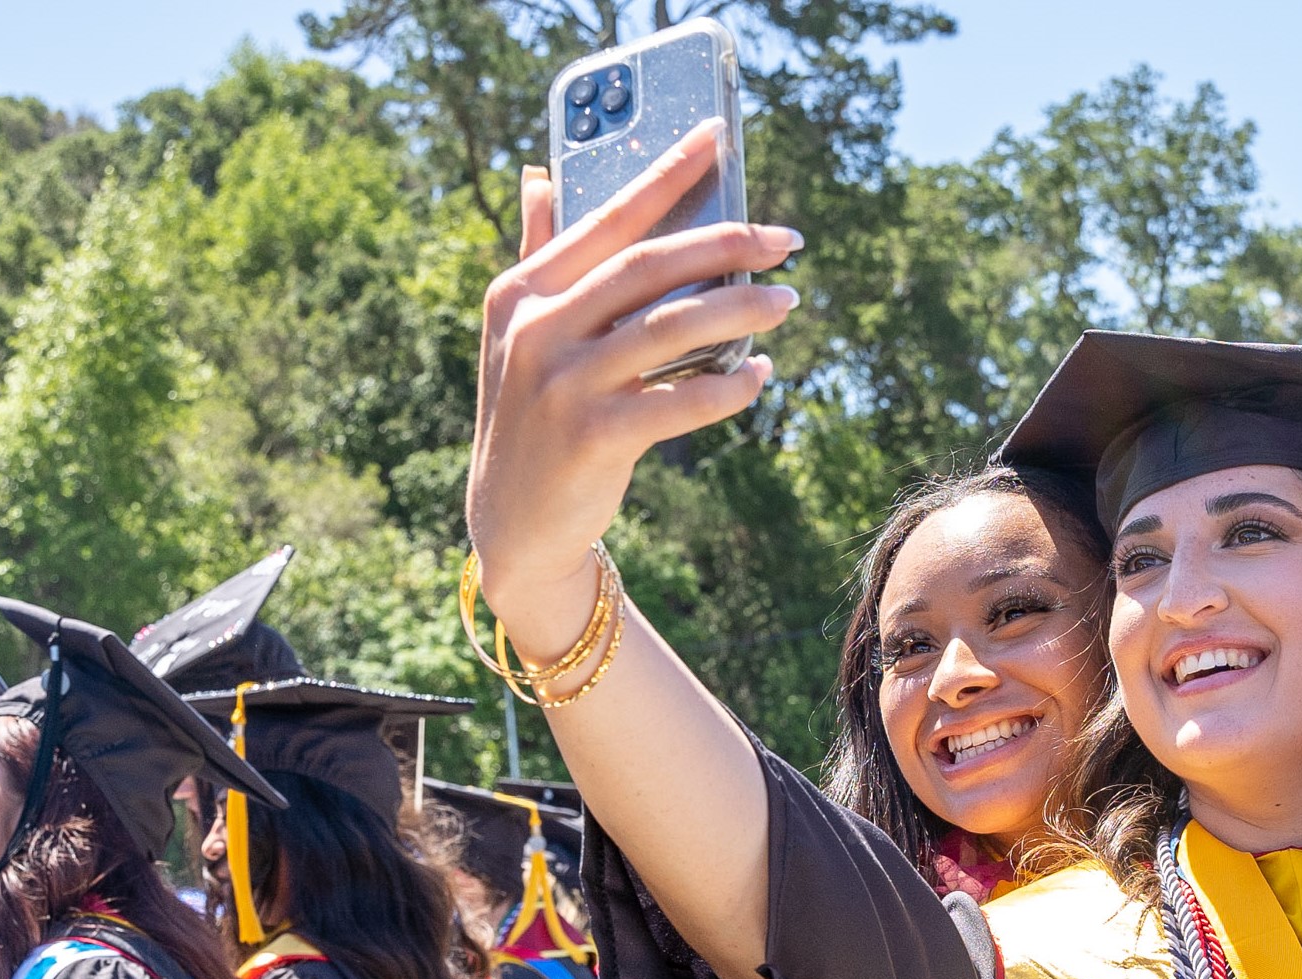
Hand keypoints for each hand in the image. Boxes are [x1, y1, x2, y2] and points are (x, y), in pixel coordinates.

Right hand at [465, 120, 801, 647]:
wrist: (514, 521)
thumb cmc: (533, 412)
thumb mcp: (519, 331)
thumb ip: (537, 251)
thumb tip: (539, 174)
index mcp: (522, 290)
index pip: (608, 216)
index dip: (666, 173)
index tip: (719, 135)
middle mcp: (536, 329)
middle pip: (649, 267)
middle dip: (726, 243)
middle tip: (785, 239)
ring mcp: (563, 384)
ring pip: (673, 328)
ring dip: (741, 311)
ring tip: (788, 302)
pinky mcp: (595, 437)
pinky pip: (682, 399)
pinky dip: (730, 385)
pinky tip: (760, 375)